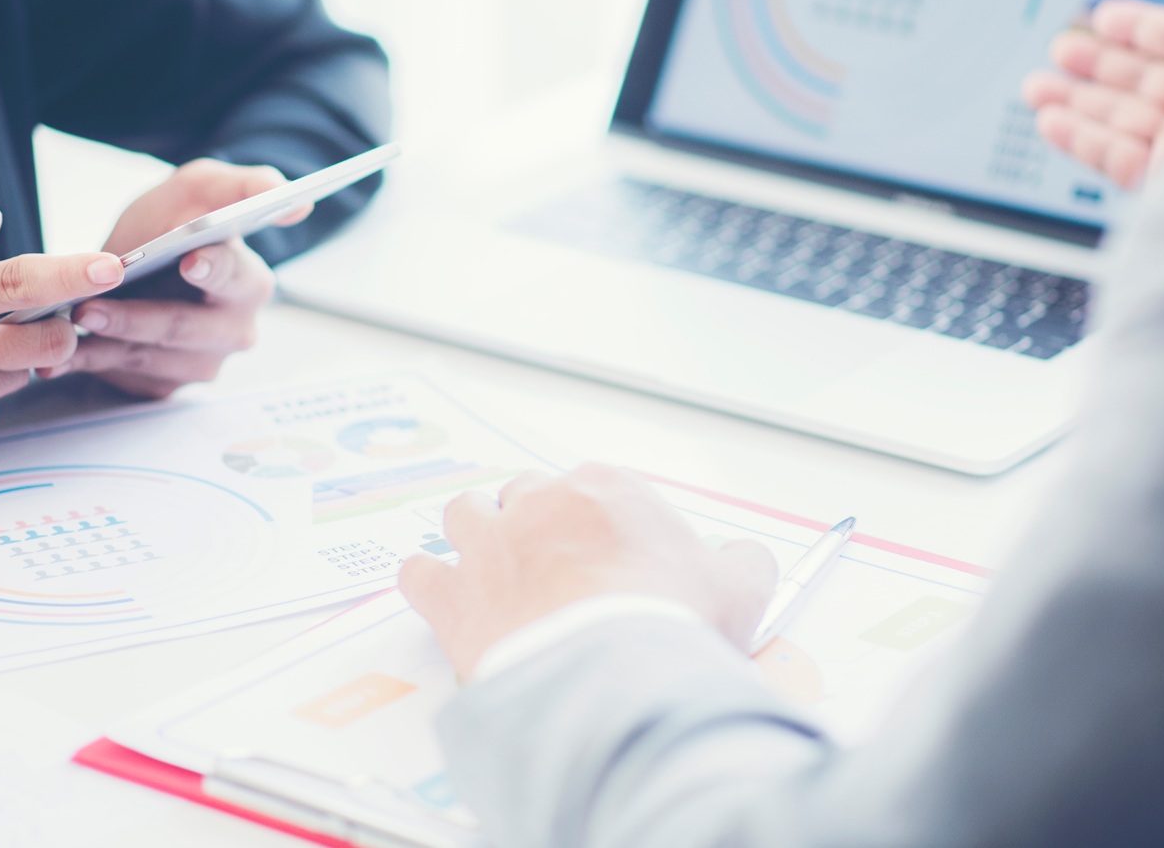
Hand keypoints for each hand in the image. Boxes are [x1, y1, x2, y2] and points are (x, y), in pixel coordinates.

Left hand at [56, 159, 307, 398]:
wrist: (134, 261)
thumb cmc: (171, 223)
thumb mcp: (199, 189)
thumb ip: (244, 187)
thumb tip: (298, 201)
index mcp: (250, 283)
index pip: (236, 278)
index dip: (214, 270)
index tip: (190, 260)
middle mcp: (234, 330)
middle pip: (184, 327)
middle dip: (134, 317)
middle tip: (90, 306)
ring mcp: (201, 363)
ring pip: (149, 357)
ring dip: (105, 342)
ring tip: (69, 323)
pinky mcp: (164, 385)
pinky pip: (124, 378)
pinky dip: (89, 363)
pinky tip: (59, 354)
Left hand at [398, 465, 776, 679]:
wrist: (612, 674)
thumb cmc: (672, 625)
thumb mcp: (738, 591)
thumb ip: (743, 564)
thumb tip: (745, 558)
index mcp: (606, 489)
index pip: (592, 489)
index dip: (596, 525)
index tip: (606, 557)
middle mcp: (540, 502)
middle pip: (525, 493)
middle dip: (533, 523)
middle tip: (552, 568)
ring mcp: (490, 545)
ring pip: (465, 513)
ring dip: (475, 535)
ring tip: (491, 568)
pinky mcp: (454, 595)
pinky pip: (417, 572)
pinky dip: (425, 581)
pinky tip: (438, 595)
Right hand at [1020, 0, 1163, 187]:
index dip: (1144, 27)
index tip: (1106, 17)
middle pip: (1146, 81)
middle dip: (1098, 65)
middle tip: (1061, 50)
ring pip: (1122, 120)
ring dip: (1075, 101)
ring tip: (1037, 87)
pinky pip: (1115, 158)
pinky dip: (1078, 140)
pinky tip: (1050, 121)